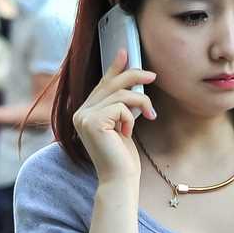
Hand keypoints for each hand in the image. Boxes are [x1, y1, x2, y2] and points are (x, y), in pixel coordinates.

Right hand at [72, 47, 156, 184]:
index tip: (124, 52)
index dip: (114, 67)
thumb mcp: (122, 124)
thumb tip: (128, 79)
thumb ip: (120, 103)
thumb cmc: (122, 157)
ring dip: (140, 102)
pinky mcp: (93, 122)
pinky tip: (129, 133)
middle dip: (134, 76)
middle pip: (111, 84)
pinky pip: (121, 107)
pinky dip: (131, 118)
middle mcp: (80, 113)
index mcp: (84, 113)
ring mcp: (84, 117)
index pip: (101, 84)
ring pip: (120, 94)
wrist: (120, 180)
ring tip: (149, 115)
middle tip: (153, 76)